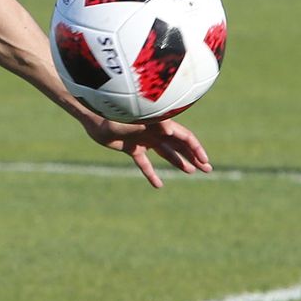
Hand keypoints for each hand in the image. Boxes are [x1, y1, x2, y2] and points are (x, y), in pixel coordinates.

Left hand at [86, 116, 210, 188]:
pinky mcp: (131, 148)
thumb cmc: (114, 115)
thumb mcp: (135, 119)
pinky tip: (158, 185)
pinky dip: (151, 173)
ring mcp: (144, 140)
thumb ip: (153, 123)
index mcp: (160, 124)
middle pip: (179, 145)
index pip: (184, 137)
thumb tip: (170, 131)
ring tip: (190, 172)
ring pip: (165, 153)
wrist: (93, 118)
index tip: (204, 161)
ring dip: (178, 162)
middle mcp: (155, 131)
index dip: (196, 149)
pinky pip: (144, 163)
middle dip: (193, 157)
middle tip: (207, 169)